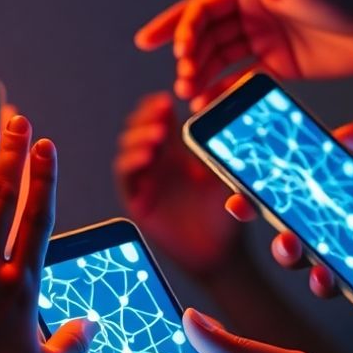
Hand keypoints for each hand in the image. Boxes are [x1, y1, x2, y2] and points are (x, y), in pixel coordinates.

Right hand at [114, 91, 244, 277]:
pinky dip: (131, 163)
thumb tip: (219, 109)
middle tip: (161, 115)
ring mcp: (144, 180)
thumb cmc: (227, 212)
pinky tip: (147, 158)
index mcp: (176, 149)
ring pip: (127, 148)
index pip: (156, 116)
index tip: (168, 100)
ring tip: (157, 138)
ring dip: (139, 138)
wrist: (220, 252)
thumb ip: (220, 145)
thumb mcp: (227, 172)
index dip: (156, 106)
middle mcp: (156, 161)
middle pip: (137, 127)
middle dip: (146, 118)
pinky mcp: (136, 201)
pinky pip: (125, 176)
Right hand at [136, 0, 352, 107]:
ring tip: (188, 94)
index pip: (200, 4)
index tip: (146, 39)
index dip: (172, 21)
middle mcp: (251, 11)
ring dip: (199, 75)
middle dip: (186, 55)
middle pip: (204, 35)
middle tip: (181, 75)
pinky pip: (239, 79)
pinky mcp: (277, 65)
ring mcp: (262, 39)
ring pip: (218, 58)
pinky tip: (209, 104)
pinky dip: (222, 91)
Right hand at [227, 101, 352, 296]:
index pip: (332, 148)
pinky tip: (338, 282)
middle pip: (325, 192)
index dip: (293, 166)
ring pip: (342, 226)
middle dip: (292, 215)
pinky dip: (352, 268)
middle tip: (276, 236)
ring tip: (302, 264)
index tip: (260, 183)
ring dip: (316, 247)